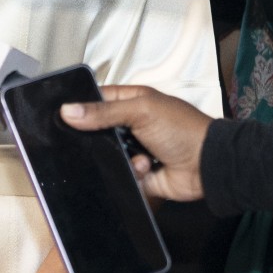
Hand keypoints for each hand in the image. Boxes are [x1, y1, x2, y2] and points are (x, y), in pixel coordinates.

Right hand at [59, 85, 211, 201]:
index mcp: (133, 102)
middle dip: (94, 137)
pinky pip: (120, 173)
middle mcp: (132, 125)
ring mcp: (135, 149)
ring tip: (132, 154)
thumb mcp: (141, 111)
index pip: (97, 100)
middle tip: (92, 139)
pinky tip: (146, 167)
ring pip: (106, 154)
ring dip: (116, 156)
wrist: (208, 166)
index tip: (63, 114)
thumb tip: (67, 111)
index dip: (80, 106)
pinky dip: (131, 171)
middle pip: (98, 129)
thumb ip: (103, 112)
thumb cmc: (183, 130)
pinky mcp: (139, 172)